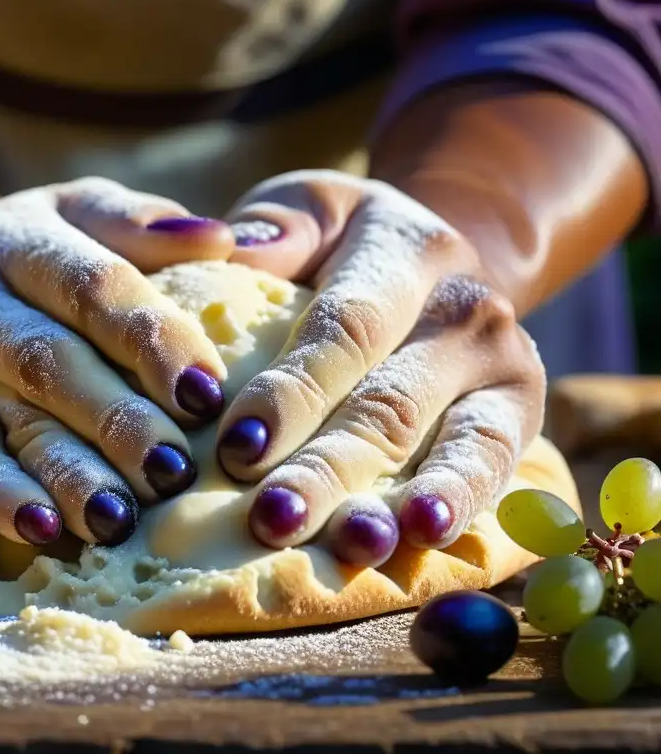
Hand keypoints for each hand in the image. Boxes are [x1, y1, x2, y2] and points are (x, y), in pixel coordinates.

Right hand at [0, 177, 237, 551]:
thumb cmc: (44, 255)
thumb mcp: (84, 213)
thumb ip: (144, 225)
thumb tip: (222, 238)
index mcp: (14, 243)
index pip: (92, 289)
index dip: (152, 342)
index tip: (209, 395)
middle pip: (39, 366)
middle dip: (109, 424)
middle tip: (169, 476)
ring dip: (22, 485)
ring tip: (84, 527)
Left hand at [216, 170, 545, 561]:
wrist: (442, 265)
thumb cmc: (345, 244)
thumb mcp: (313, 208)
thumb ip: (277, 226)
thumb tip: (231, 249)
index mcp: (408, 253)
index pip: (345, 329)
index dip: (293, 391)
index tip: (237, 445)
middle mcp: (468, 310)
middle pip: (387, 402)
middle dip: (326, 468)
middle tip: (271, 519)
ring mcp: (506, 368)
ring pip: (449, 445)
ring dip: (396, 503)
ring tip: (353, 545)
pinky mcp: (522, 418)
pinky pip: (493, 468)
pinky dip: (459, 505)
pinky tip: (424, 540)